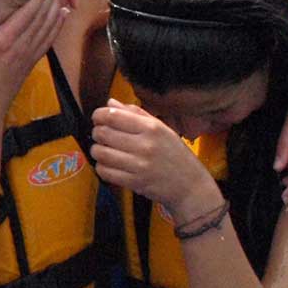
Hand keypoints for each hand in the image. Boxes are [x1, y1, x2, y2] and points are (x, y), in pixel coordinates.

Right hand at [0, 0, 69, 119]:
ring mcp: (28, 55)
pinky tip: (63, 14)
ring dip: (58, 5)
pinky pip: (48, 39)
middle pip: (42, 16)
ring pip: (49, 26)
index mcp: (3, 43)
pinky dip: (58, 25)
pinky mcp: (30, 62)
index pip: (28, 13)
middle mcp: (20, 47)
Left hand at [90, 101, 219, 219]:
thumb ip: (135, 114)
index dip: (99, 115)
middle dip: (97, 132)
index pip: (112, 116)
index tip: (99, 118)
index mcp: (152, 128)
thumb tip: (110, 102)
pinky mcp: (134, 182)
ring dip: (97, 151)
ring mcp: (139, 165)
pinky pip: (104, 171)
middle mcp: (145, 145)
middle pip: (102, 133)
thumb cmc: (174, 154)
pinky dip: (102, 167)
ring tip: (105, 150)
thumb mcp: (162, 129)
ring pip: (99, 153)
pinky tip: (110, 165)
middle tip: (102, 135)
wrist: (190, 185)